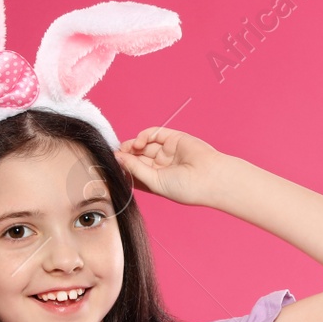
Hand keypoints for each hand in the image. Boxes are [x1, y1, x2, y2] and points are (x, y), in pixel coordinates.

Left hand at [113, 127, 229, 205]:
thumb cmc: (186, 188)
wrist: (210, 178)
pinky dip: (143, 136)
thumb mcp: (155, 182)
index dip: (124, 168)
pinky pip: (154, 134)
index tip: (112, 166)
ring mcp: (167, 151)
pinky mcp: (173, 138)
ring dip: (133, 145)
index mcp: (157, 181)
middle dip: (127, 155)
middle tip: (116, 154)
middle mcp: (162, 166)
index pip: (135, 172)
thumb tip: (118, 158)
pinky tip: (138, 143)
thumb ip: (135, 169)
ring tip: (127, 148)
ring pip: (144, 144)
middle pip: (138, 157)